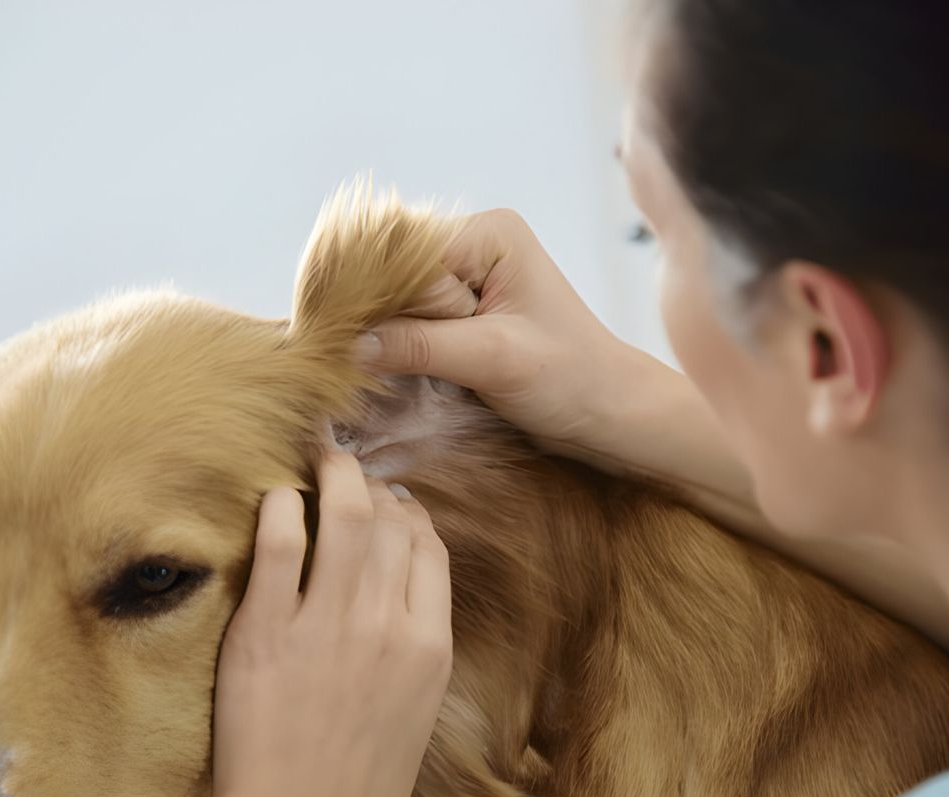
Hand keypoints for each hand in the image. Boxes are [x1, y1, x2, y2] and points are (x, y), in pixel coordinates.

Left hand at [205, 451, 452, 796]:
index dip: (407, 512)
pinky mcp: (264, 633)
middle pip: (390, 521)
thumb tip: (404, 578)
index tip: (388, 502)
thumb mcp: (414, 708)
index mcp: (427, 646)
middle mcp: (384, 627)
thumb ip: (416, 639)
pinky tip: (277, 499)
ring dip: (333, 473)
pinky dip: (281, 508)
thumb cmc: (360, 779)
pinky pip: (279, 545)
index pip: (428, 546)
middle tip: (347, 469)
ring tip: (319, 458)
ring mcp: (325, 627)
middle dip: (370, 483)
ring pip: (344, 516)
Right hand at [356, 208, 652, 458]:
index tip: (339, 338)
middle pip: (392, 272)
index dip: (372, 295)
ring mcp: (464, 275)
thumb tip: (350, 345)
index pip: (403, 253)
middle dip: (374, 316)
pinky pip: (407, 318)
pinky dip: (394, 344)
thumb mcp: (493, 360)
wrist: (609, 411)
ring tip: (364, 368)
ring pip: (393, 298)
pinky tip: (383, 368)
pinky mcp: (459, 310)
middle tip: (350, 359)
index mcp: (489, 233)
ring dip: (382, 334)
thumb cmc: (570, 379)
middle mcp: (472, 242)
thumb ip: (422, 346)